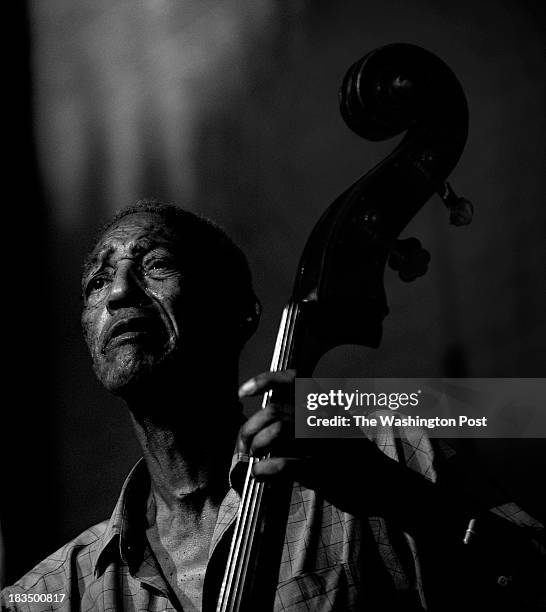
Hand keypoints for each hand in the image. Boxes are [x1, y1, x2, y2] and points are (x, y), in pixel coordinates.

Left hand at [237, 370, 385, 493]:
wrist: (386, 484)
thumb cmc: (353, 457)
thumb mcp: (334, 425)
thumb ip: (306, 418)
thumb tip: (266, 422)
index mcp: (326, 404)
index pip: (292, 379)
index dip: (263, 381)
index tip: (242, 392)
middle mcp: (324, 417)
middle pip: (274, 410)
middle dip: (249, 427)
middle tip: (244, 446)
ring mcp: (324, 442)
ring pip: (277, 430)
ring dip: (256, 445)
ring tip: (253, 458)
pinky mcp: (323, 470)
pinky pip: (283, 464)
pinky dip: (263, 469)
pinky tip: (258, 475)